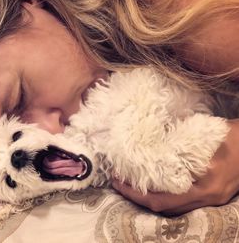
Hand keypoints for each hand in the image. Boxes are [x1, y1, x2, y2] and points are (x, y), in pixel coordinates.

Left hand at [112, 118, 238, 214]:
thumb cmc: (236, 137)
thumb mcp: (211, 136)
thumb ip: (186, 142)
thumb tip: (155, 136)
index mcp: (206, 187)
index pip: (162, 199)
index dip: (136, 194)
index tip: (118, 180)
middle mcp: (207, 198)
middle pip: (164, 208)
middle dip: (137, 198)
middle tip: (118, 183)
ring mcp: (211, 199)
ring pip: (173, 208)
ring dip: (149, 199)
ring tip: (130, 185)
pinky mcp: (212, 195)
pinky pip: (182, 202)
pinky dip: (164, 196)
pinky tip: (153, 186)